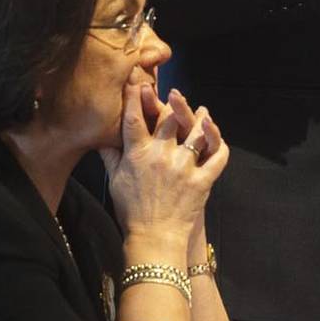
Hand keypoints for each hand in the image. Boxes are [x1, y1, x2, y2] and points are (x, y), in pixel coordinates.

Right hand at [105, 82, 228, 251]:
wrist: (154, 238)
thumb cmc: (131, 210)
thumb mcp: (115, 181)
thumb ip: (110, 155)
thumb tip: (100, 135)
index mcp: (137, 154)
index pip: (135, 118)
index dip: (136, 97)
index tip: (138, 82)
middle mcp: (161, 156)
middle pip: (168, 119)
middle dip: (170, 102)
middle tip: (172, 93)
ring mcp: (184, 167)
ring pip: (196, 133)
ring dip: (201, 118)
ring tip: (203, 110)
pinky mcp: (202, 180)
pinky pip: (217, 156)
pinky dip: (219, 143)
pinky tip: (215, 133)